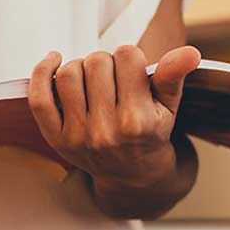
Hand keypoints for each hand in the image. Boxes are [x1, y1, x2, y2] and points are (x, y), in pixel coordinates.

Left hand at [26, 45, 200, 188]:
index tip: (132, 69)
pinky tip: (54, 61)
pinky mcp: (55, 138)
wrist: (131, 177)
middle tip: (112, 76)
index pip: (128, 57)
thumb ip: (174, 77)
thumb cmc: (150, 133)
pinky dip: (42, 73)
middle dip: (106, 61)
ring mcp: (78, 136)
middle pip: (96, 62)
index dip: (130, 56)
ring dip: (80, 67)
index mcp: (138, 121)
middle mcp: (106, 130)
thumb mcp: (168, 108)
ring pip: (69, 74)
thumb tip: (189, 52)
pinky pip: (39, 97)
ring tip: (91, 77)